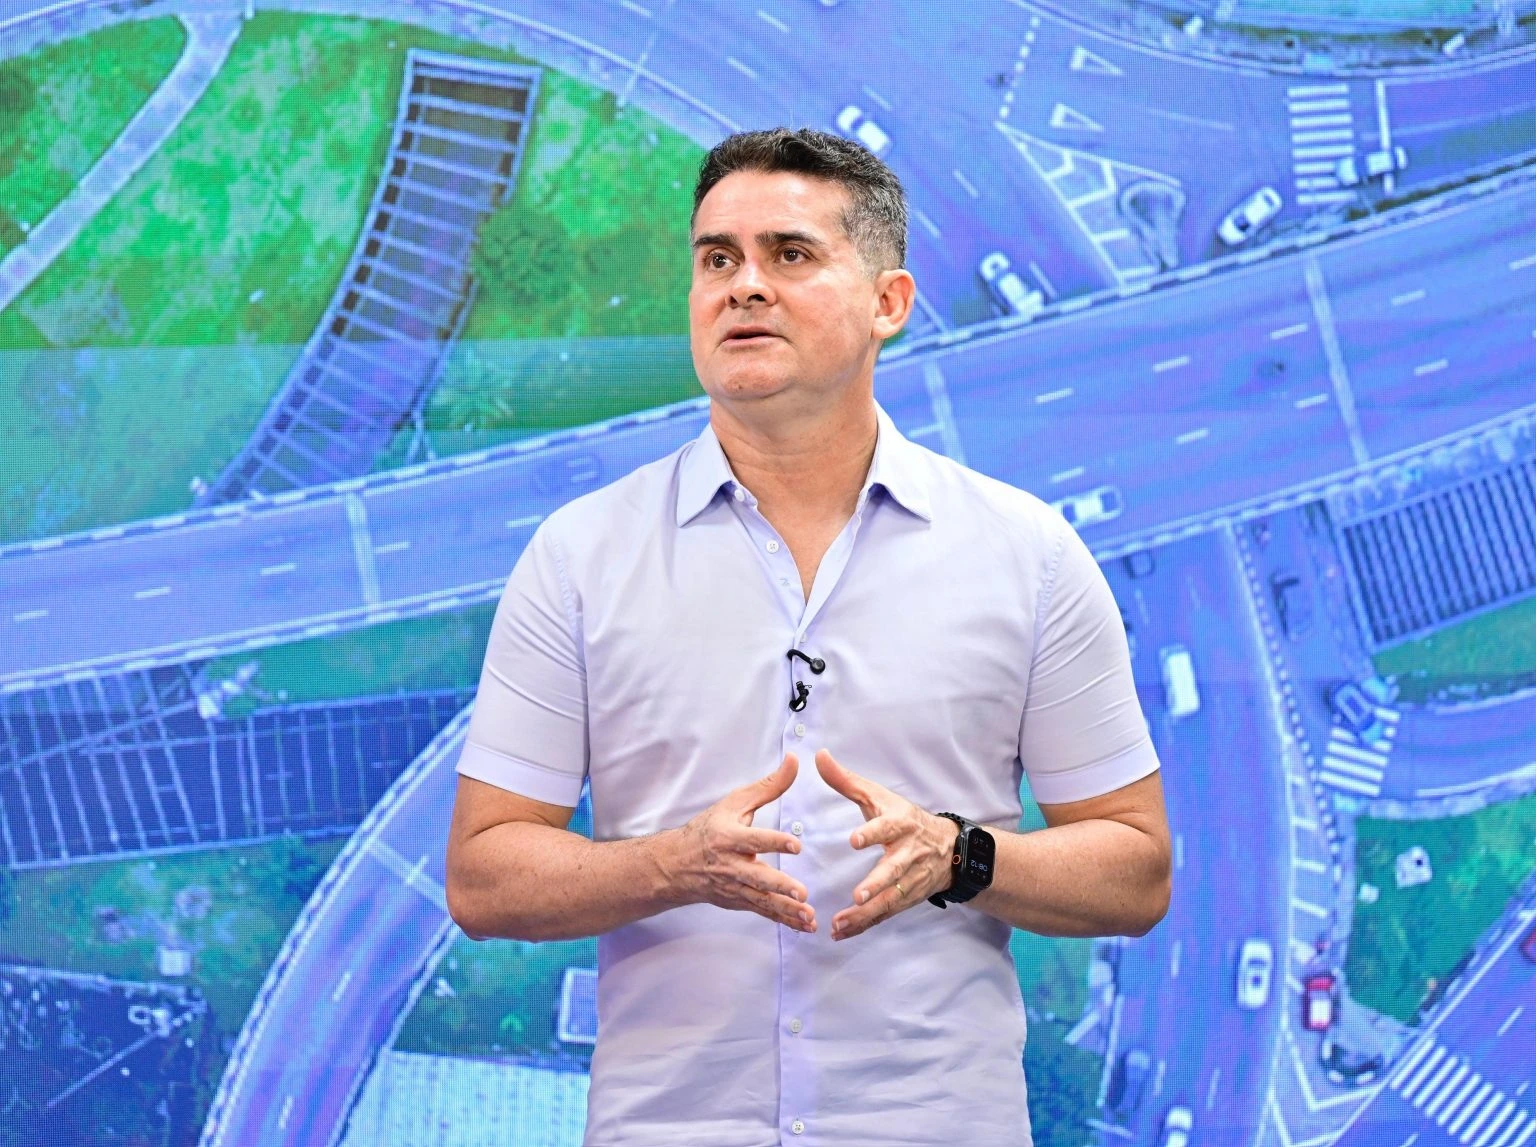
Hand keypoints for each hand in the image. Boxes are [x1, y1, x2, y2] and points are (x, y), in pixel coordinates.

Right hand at [671, 753, 815, 932]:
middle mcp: (730, 865)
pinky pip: (763, 912)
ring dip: (786, 910)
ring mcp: (734, 887)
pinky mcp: (739, 902)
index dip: (775, 842)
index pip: (754, 840)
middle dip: (780, 887)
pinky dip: (784, 921)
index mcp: (728, 838)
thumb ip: (768, 785)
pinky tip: (805, 926)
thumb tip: (795, 760)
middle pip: (757, 877)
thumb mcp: (735, 802)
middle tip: (802, 892)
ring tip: (808, 916)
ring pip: (762, 901)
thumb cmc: (709, 828)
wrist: (676, 864)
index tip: (796, 845)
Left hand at [816, 749, 960, 939]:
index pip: (886, 828)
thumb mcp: (879, 796)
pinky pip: (885, 914)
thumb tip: (819, 755)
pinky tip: (842, 933)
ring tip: (841, 922)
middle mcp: (908, 853)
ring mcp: (910, 879)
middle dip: (877, 884)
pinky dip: (865, 925)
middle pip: (894, 870)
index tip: (854, 840)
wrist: (949, 848)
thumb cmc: (904, 818)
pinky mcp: (906, 898)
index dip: (872, 833)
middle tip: (858, 896)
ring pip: (890, 899)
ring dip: (867, 914)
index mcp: (900, 824)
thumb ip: (846, 780)